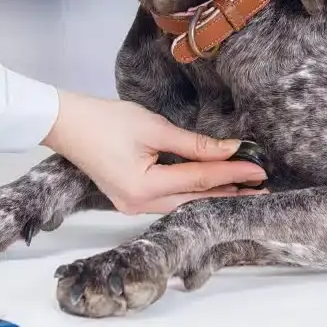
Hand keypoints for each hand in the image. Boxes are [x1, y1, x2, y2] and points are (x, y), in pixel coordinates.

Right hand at [43, 91, 267, 213]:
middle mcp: (138, 205)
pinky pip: (168, 200)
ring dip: (211, 194)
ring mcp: (132, 206)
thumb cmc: (104, 120)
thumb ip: (193, 144)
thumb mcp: (153, 127)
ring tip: (242, 188)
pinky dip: (191, 192)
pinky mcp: (129, 198)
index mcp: (144, 188)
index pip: (199, 179)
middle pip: (194, 199)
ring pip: (182, 203)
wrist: (65, 123)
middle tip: (260, 186)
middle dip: (228, 192)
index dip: (231, 172)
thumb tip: (230, 149)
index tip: (259, 168)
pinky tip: (209, 187)